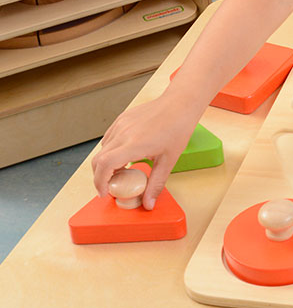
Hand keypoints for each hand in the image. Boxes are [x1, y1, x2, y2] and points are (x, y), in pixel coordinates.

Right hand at [92, 93, 198, 209]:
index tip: (105, 193)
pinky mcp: (122, 119)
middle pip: (98, 160)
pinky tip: (125, 155)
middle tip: (112, 187)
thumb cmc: (178, 128)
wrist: (180, 103)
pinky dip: (110, 150)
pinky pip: (109, 138)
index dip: (99, 182)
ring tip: (122, 172)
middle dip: (100, 177)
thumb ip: (156, 183)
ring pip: (102, 149)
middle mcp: (123, 133)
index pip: (104, 165)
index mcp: (134, 144)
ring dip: (105, 164)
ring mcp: (121, 124)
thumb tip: (148, 204)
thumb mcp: (169, 160)